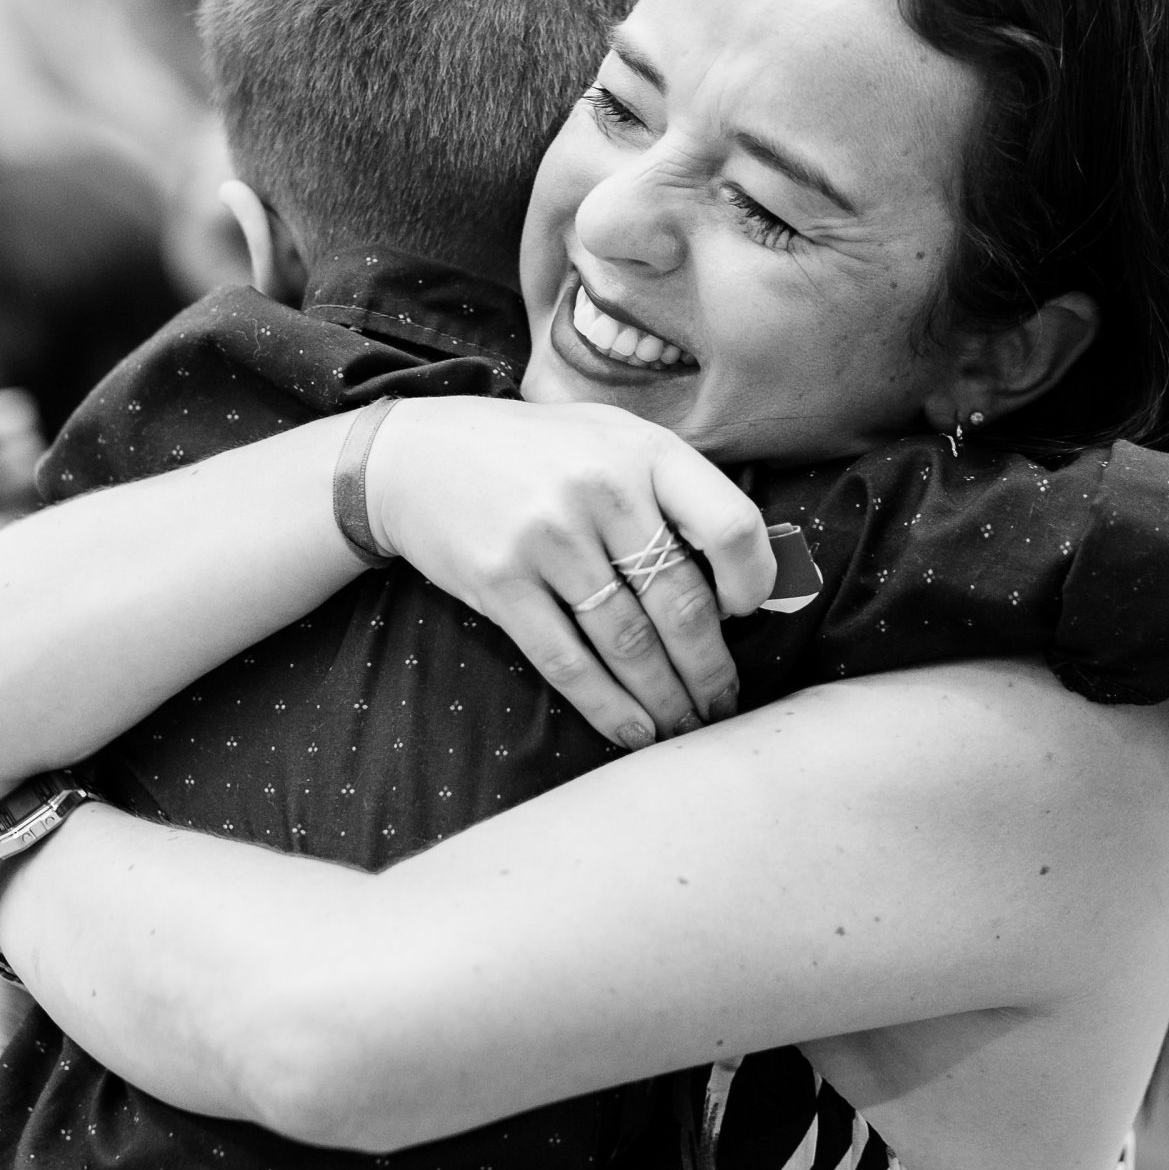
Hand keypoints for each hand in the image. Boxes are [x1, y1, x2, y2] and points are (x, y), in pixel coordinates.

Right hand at [365, 398, 774, 745]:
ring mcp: (548, 536)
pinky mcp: (500, 580)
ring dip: (666, 697)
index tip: (746, 614)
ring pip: (628, 641)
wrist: (415, 457)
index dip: (753, 581)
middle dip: (710, 668)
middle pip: (680, 601)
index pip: (731, 524)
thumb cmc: (534, 452)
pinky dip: (608, 707)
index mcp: (643, 450)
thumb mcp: (610, 437)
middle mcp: (600, 488)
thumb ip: (671, 488)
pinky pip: (567, 661)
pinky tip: (634, 731)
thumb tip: (745, 571)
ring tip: (686, 727)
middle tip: (725, 705)